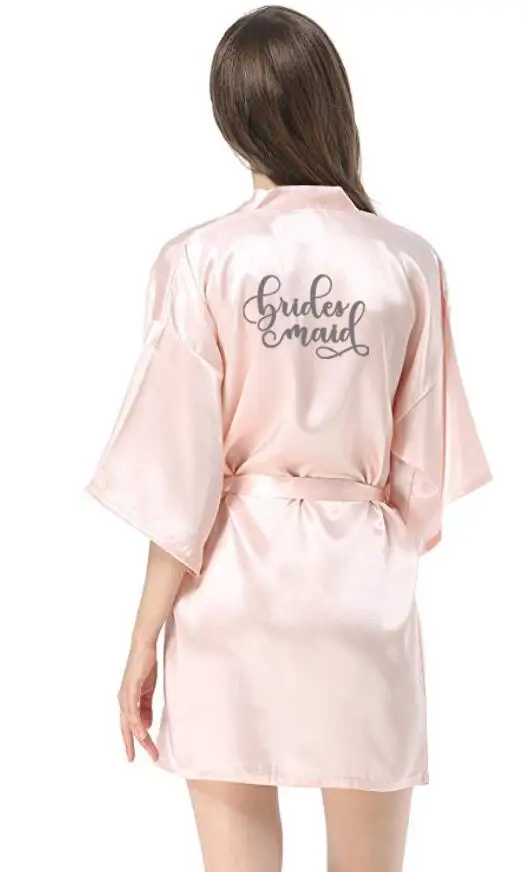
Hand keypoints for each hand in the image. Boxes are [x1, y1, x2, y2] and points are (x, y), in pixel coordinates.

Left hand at [118, 642, 159, 762]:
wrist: (143, 646)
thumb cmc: (145, 665)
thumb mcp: (147, 690)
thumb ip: (146, 707)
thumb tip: (146, 724)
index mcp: (127, 700)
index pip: (128, 725)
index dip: (131, 740)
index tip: (138, 753)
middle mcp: (123, 700)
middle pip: (126, 728)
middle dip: (131, 745)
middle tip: (132, 760)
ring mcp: (125, 695)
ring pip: (130, 722)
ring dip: (139, 737)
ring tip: (148, 749)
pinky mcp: (130, 689)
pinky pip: (133, 711)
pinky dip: (137, 723)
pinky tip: (142, 733)